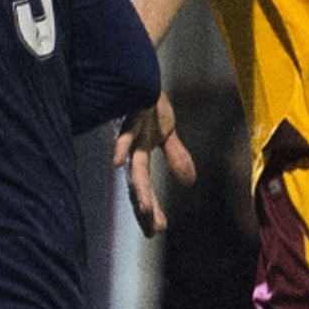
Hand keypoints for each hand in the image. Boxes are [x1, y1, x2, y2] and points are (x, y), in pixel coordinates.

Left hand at [114, 92, 196, 235]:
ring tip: (143, 208)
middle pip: (139, 185)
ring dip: (139, 189)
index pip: (145, 189)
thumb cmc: (150, 104)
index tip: (156, 231)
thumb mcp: (168, 132)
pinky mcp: (134, 119)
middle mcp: (134, 150)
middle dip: (146, 208)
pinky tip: (118, 163)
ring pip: (136, 167)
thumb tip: (190, 183)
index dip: (151, 210)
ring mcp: (133, 136)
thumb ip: (176, 157)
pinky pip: (126, 135)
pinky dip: (122, 148)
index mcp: (141, 155)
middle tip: (151, 231)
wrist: (143, 76)